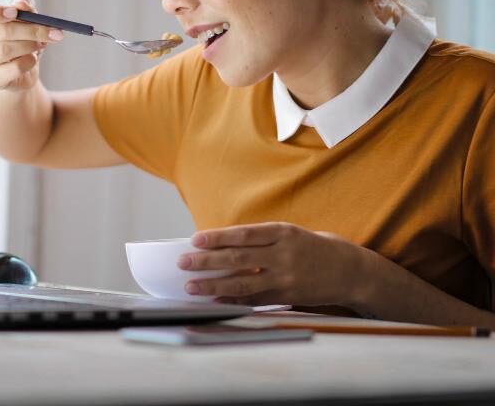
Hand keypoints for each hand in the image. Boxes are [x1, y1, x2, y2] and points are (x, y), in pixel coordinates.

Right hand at [0, 0, 63, 91]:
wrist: (25, 68)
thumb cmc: (22, 38)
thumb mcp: (26, 18)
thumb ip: (24, 5)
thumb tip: (22, 5)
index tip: (14, 13)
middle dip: (30, 29)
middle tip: (51, 30)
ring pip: (5, 50)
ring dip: (30, 45)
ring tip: (42, 44)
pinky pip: (13, 68)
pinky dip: (29, 61)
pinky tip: (33, 59)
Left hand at [177, 222, 364, 307]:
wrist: (350, 271)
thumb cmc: (313, 246)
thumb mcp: (289, 233)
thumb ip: (260, 240)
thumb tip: (221, 246)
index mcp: (283, 232)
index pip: (243, 235)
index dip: (217, 238)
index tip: (195, 239)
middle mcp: (283, 255)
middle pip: (238, 258)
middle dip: (207, 261)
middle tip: (183, 262)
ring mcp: (285, 278)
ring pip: (243, 283)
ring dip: (214, 286)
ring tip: (191, 286)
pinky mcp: (287, 297)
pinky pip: (255, 300)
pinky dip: (233, 301)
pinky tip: (215, 302)